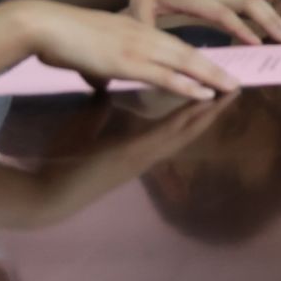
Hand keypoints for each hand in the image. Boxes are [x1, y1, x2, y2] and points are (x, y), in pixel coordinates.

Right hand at [18, 1, 241, 100]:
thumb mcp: (90, 53)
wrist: (45, 24)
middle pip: (188, 55)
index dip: (199, 60)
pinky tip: (204, 92)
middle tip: (237, 81)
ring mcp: (138, 49)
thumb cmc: (62, 38)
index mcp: (138, 33)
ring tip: (232, 87)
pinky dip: (187, 84)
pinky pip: (164, 75)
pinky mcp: (128, 63)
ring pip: (184, 64)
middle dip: (214, 69)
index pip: (176, 48)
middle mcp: (144, 38)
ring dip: (211, 77)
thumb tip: (99, 82)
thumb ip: (101, 68)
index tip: (217, 71)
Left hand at [34, 96, 238, 224]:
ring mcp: (142, 155)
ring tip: (226, 95)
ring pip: (183, 131)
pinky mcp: (133, 155)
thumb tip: (104, 92)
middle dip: (211, 109)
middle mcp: (147, 152)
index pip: (174, 125)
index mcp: (137, 146)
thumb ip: (98, 113)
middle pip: (187, 128)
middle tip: (233, 89)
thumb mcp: (84, 129)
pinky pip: (166, 135)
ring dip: (206, 113)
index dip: (196, 108)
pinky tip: (198, 107)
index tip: (213, 89)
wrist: (46, 191)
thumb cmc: (61, 163)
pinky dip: (185, 120)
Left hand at [128, 0, 280, 43]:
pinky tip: (278, 24)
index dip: (240, 28)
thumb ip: (143, 27)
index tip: (258, 44)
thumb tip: (148, 51)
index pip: (223, 14)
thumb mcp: (138, 7)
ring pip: (253, 0)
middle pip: (248, 2)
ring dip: (272, 16)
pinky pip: (248, 1)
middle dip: (269, 19)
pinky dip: (266, 13)